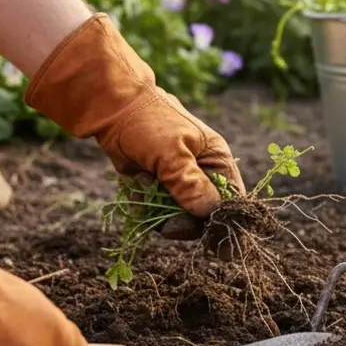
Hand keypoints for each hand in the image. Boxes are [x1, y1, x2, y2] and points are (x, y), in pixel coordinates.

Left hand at [24, 14, 245, 224]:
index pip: (232, 201)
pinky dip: (142, 204)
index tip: (207, 236)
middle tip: (166, 220)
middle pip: (202, 215)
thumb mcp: (172, 153)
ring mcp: (178, 183)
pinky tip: (135, 183)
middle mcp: (202, 174)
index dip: (223, 221)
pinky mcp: (156, 188)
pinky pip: (154, 212)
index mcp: (217, 161)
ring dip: (157, 208)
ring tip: (144, 181)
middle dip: (182, 219)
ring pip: (176, 217)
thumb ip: (190, 184)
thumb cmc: (149, 123)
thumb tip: (210, 213)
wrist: (112, 109)